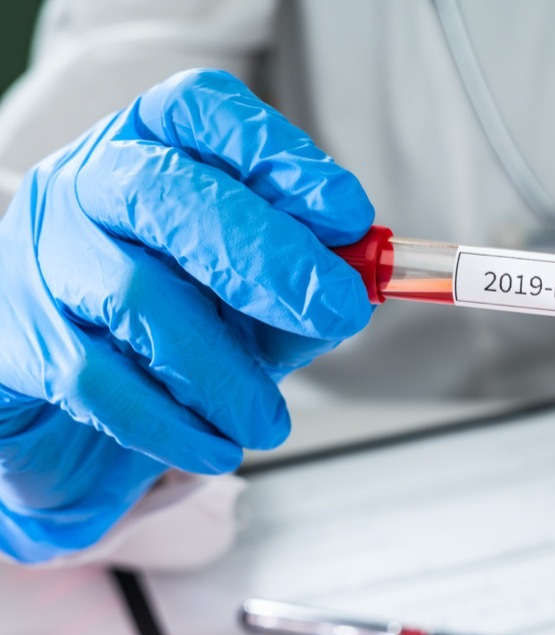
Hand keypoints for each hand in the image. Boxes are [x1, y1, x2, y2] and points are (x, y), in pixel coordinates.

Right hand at [0, 69, 373, 562]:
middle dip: (269, 258)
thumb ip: (307, 272)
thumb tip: (364, 272)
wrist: (77, 403)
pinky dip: (173, 424)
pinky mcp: (15, 339)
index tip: (347, 216)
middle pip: (170, 196)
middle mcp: (87, 185)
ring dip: (225, 370)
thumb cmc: (181, 323)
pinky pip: (100, 381)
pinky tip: (216, 446)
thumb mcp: (255, 287)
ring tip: (269, 420)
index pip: (203, 112)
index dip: (281, 157)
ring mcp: (41, 256)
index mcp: (153, 147)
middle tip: (339, 312)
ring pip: (138, 297)